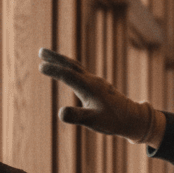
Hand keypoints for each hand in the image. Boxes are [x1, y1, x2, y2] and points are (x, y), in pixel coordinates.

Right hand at [38, 47, 164, 146]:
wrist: (132, 117)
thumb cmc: (113, 120)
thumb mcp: (93, 121)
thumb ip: (77, 116)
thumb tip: (61, 113)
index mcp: (89, 87)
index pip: (68, 75)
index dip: (54, 70)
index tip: (40, 65)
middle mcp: (92, 81)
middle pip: (71, 65)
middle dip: (56, 58)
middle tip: (41, 51)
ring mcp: (95, 82)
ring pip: (76, 67)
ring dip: (62, 61)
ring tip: (49, 57)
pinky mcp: (98, 86)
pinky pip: (80, 72)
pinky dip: (70, 68)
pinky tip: (67, 71)